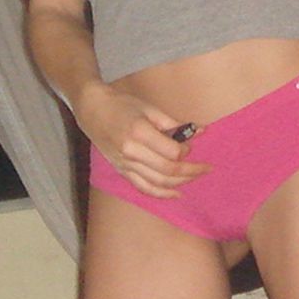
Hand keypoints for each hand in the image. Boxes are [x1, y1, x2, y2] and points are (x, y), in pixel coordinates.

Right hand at [75, 83, 208, 199]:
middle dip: (191, 171)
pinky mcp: (122, 171)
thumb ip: (174, 123)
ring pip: (158, 182)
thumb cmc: (122, 105)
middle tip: (205, 168)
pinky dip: (161, 193)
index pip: (172, 151)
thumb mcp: (149, 109)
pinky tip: (176, 194)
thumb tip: (200, 131)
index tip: (191, 144)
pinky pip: (144, 187)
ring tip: (195, 178)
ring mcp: (125, 164)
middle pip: (168, 170)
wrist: (93, 111)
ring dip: (180, 183)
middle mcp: (131, 151)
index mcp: (139, 132)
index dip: (186, 151)